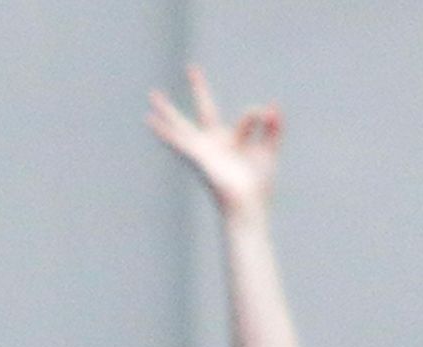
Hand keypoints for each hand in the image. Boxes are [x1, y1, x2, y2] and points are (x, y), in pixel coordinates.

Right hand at [146, 66, 282, 217]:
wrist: (247, 203)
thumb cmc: (256, 185)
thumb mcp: (269, 150)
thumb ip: (273, 128)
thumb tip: (271, 106)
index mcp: (234, 141)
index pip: (245, 116)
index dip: (257, 114)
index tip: (270, 116)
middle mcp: (215, 142)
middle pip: (204, 110)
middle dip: (199, 88)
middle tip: (192, 67)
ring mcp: (204, 149)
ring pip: (182, 124)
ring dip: (166, 111)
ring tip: (152, 96)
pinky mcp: (197, 155)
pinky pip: (178, 140)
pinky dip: (163, 131)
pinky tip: (149, 120)